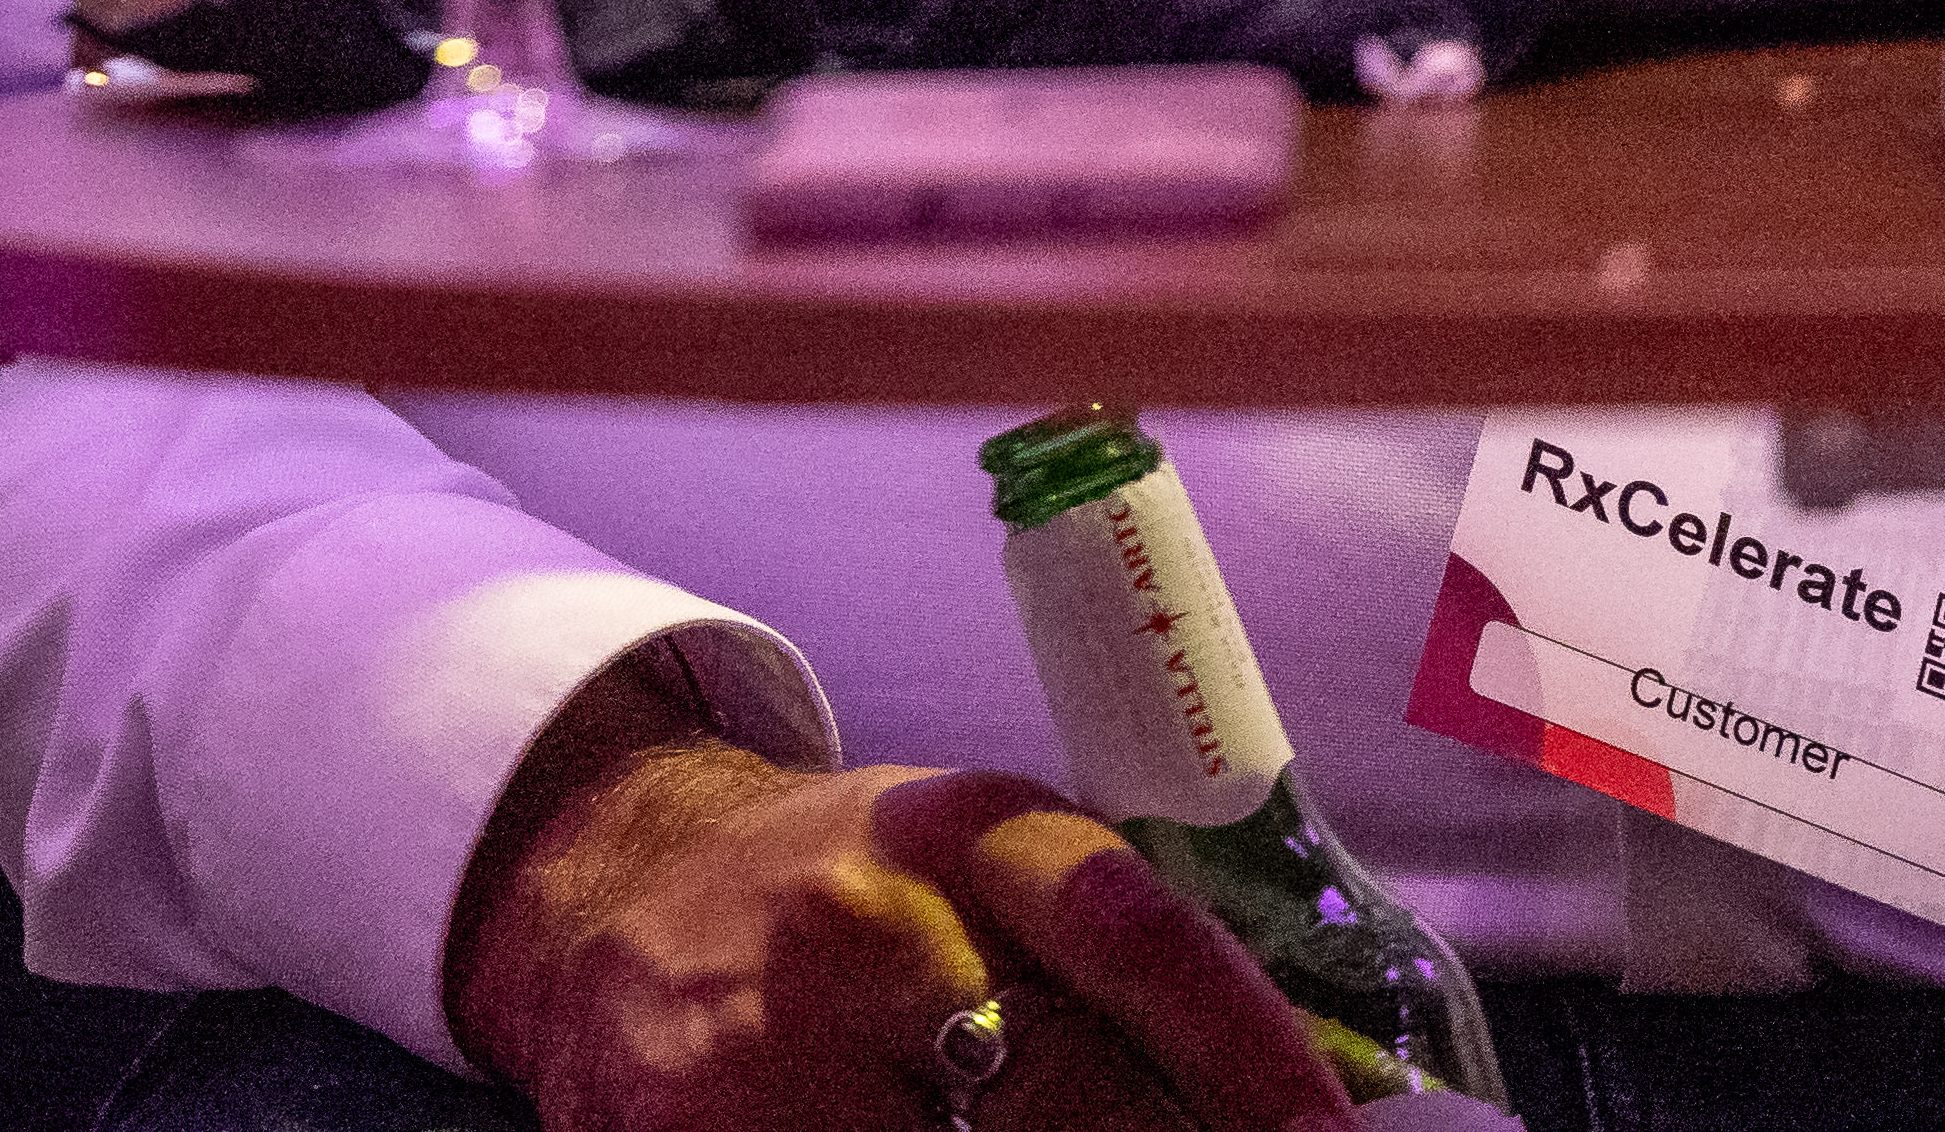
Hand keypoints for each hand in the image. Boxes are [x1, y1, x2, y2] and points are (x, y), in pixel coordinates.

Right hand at [451, 708, 1343, 1131]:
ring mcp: (773, 1065)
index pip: (1129, 934)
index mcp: (960, 840)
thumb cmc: (846, 903)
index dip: (1246, 1055)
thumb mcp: (984, 872)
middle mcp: (866, 937)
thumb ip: (1126, 967)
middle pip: (1069, 1103)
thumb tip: (1331, 1095)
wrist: (613, 906)